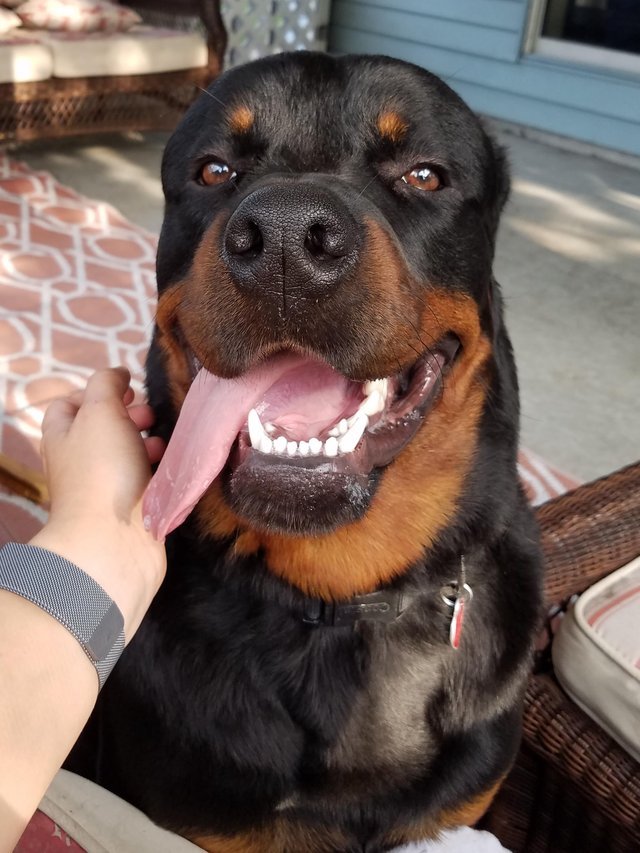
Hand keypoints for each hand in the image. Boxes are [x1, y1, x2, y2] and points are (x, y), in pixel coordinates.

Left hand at [30, 368, 166, 639]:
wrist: (114, 541)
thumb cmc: (102, 471)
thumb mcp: (100, 411)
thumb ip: (107, 384)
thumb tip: (118, 374)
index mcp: (62, 436)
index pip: (69, 403)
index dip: (97, 390)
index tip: (126, 390)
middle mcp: (79, 460)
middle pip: (103, 427)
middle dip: (129, 415)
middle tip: (148, 414)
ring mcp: (105, 485)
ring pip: (128, 452)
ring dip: (148, 441)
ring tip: (162, 442)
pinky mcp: (130, 505)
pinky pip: (145, 477)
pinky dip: (159, 468)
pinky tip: (171, 466)